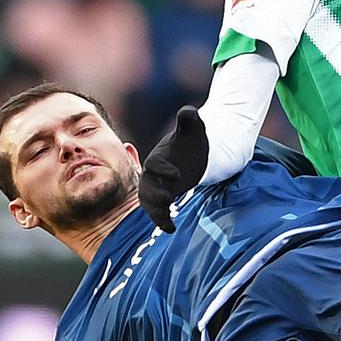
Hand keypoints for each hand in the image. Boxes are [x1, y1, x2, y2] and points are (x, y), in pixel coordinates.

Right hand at [138, 106, 209, 232]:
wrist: (194, 154)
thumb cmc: (192, 140)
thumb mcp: (193, 129)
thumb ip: (189, 119)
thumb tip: (189, 111)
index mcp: (158, 158)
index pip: (154, 165)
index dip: (162, 170)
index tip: (177, 175)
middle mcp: (154, 174)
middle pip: (146, 186)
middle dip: (154, 194)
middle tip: (169, 199)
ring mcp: (158, 187)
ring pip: (149, 202)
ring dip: (156, 212)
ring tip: (167, 221)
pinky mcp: (165, 198)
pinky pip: (158, 212)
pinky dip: (162, 221)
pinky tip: (172, 229)